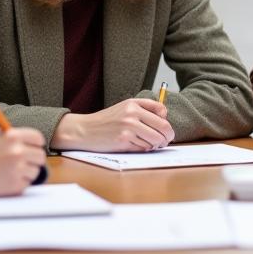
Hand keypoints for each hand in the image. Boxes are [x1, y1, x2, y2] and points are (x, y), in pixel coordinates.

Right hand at [0, 128, 46, 196]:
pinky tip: (5, 179)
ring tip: (9, 171)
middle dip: (33, 159)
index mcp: (13, 136)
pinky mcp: (14, 185)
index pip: (38, 138)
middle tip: (24, 162)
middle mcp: (17, 151)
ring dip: (26, 172)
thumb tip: (33, 143)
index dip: (35, 144)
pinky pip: (26, 183)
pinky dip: (19, 182)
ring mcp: (17, 169)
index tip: (32, 148)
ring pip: (35, 171)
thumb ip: (14, 138)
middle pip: (40, 156)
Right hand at [50, 99, 173, 151]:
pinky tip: (134, 146)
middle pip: (163, 127)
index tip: (165, 128)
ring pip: (154, 140)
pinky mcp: (123, 141)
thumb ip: (143, 110)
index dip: (167, 121)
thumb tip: (165, 120)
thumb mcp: (124, 108)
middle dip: (167, 137)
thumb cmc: (107, 121)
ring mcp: (127, 128)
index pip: (161, 110)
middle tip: (165, 142)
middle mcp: (132, 114)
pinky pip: (143, 148)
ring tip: (146, 144)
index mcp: (133, 104)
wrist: (85, 130)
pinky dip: (142, 150)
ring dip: (153, 145)